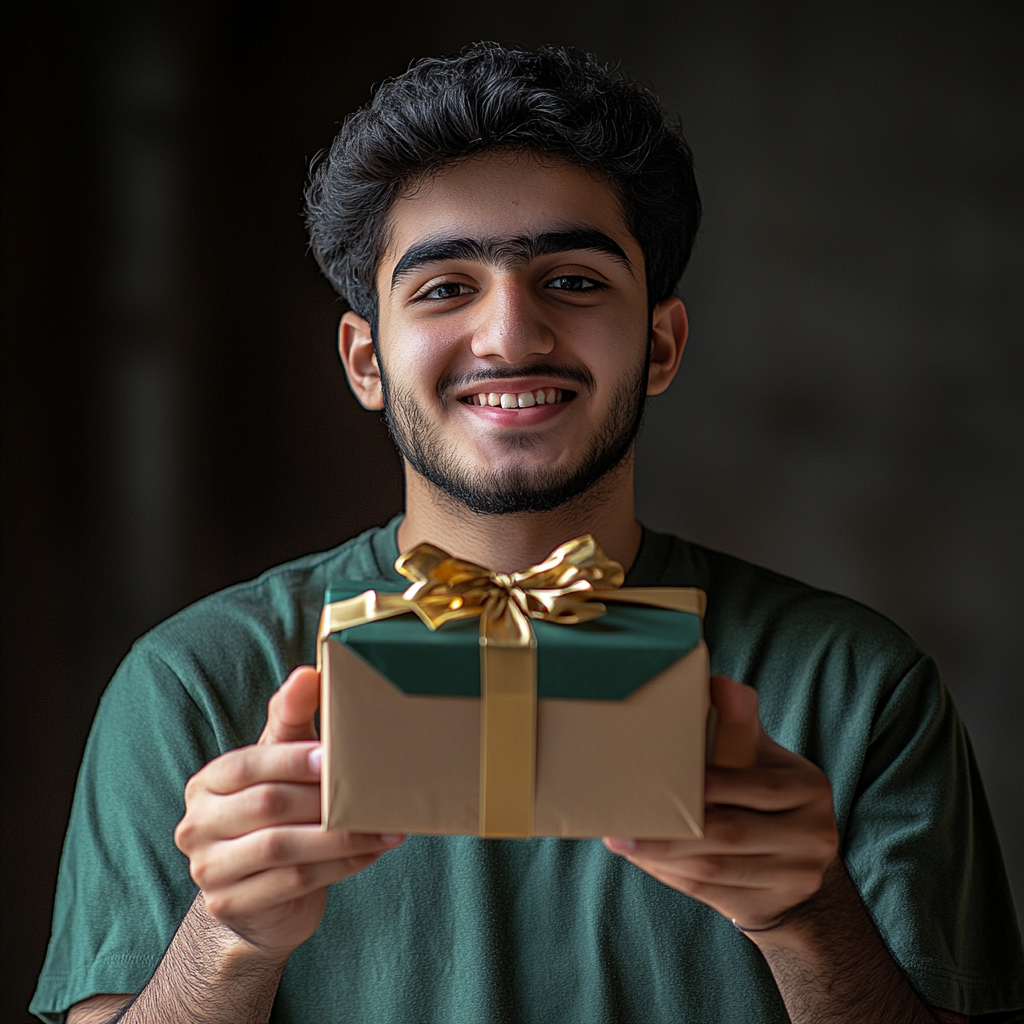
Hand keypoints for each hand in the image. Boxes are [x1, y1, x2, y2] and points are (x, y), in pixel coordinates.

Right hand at [174, 666, 404, 958]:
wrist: (258, 897)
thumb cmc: (275, 814)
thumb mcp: (279, 764)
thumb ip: (290, 720)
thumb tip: (308, 673)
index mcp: (207, 784)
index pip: (248, 765)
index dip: (292, 759)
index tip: (334, 757)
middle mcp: (197, 825)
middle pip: (267, 806)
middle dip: (323, 799)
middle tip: (372, 792)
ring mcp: (208, 870)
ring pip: (282, 849)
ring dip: (341, 837)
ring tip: (384, 827)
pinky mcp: (230, 905)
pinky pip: (294, 883)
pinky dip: (340, 866)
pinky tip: (371, 852)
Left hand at [603, 674, 837, 931]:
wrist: (797, 866)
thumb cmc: (763, 794)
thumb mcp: (760, 755)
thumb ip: (739, 722)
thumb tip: (718, 683)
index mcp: (809, 787)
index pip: (751, 786)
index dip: (704, 787)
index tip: (656, 781)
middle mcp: (814, 834)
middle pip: (729, 833)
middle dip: (670, 831)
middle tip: (621, 825)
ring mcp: (797, 876)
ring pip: (715, 867)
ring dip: (662, 856)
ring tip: (622, 842)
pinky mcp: (773, 907)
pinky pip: (712, 891)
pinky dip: (673, 876)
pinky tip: (645, 861)